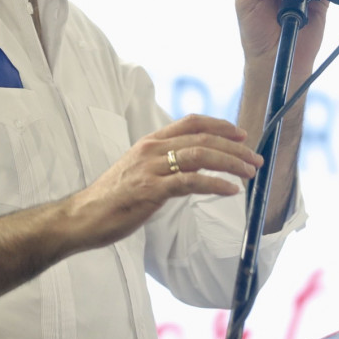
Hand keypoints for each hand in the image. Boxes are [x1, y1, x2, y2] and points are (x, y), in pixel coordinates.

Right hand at [65, 114, 263, 248]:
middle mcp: (152, 149)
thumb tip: (195, 163)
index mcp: (151, 142)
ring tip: (249, 172)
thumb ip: (165, 162)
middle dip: (234, 147)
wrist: (84, 215)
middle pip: (202, 139)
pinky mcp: (151, 190)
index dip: (220, 125)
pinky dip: (214, 184)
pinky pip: (190, 182)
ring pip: (200, 156)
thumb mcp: (140, 170)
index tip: (241, 134)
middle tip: (254, 159)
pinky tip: (230, 190)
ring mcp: (151, 168)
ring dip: (230, 163)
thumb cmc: (113, 196)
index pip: (191, 123)